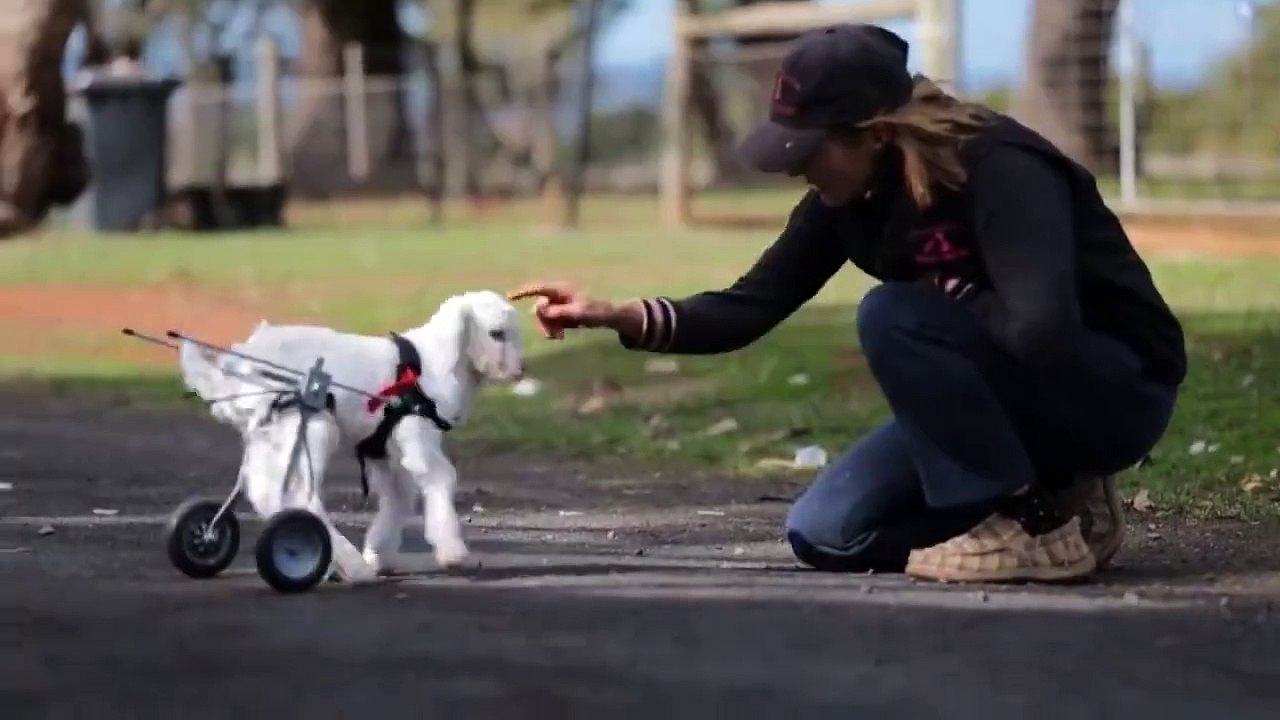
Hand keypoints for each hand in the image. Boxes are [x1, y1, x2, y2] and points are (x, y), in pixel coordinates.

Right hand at [506, 281, 622, 339]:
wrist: (608, 317)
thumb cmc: (596, 311)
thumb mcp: (579, 312)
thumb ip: (560, 311)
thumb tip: (540, 309)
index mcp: (561, 290)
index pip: (538, 289)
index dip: (523, 292)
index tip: (510, 297)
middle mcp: (557, 296)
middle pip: (539, 308)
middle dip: (544, 322)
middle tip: (554, 336)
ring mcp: (558, 305)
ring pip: (543, 317)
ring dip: (549, 328)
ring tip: (560, 337)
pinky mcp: (561, 314)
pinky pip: (550, 322)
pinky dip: (553, 329)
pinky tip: (562, 335)